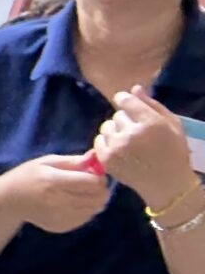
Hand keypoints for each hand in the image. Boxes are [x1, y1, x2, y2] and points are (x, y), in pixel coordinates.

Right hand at [1, 153, 112, 233]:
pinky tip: (75, 204)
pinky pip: (85, 219)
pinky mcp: (60, 227)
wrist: (8, 201)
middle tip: (91, 184)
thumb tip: (95, 156)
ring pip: (94, 210)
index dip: (99, 177)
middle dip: (100, 190)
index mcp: (54, 181)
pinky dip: (86, 211)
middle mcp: (58, 201)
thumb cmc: (27, 176)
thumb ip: (72, 161)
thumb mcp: (46, 162)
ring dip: (95, 201)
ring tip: (84, 193)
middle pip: (97, 198)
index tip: (94, 174)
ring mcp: (59, 217)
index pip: (92, 182)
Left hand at [95, 85, 197, 208]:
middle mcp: (131, 133)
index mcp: (150, 123)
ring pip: (106, 127)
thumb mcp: (173, 125)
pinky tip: (119, 150)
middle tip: (137, 132)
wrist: (167, 184)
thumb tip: (134, 88)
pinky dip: (106, 143)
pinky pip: (98, 141)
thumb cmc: (174, 152)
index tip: (128, 106)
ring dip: (115, 131)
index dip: (125, 101)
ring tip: (128, 142)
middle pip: (116, 115)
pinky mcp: (106, 159)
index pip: (124, 100)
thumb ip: (153, 105)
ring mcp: (117, 147)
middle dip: (125, 120)